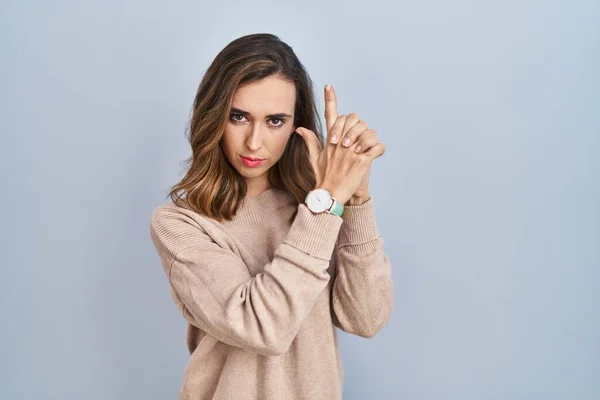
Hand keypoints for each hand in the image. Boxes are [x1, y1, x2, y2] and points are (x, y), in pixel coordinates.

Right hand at [294, 84, 384, 204]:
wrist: (330, 195)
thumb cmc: (323, 177)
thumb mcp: (314, 158)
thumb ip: (310, 141)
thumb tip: (299, 128)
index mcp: (330, 140)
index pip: (329, 116)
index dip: (329, 100)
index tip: (329, 86)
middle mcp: (340, 143)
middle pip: (353, 120)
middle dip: (358, 126)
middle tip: (357, 140)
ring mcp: (352, 151)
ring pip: (368, 132)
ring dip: (370, 138)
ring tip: (366, 149)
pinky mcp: (363, 161)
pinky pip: (377, 147)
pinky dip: (379, 149)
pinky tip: (375, 154)